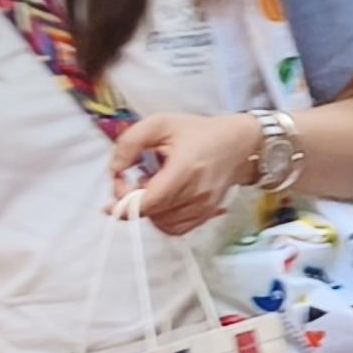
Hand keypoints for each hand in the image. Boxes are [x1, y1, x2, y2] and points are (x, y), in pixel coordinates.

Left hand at [106, 110, 260, 234]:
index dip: (124, 197)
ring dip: (148, 209)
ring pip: (160, 223)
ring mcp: (203, 207)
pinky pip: (174, 229)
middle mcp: (196, 194)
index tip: (121, 178)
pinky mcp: (206, 215)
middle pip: (150, 213)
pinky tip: (164, 200)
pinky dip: (162, 219)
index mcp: (184, 170)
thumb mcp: (160, 123)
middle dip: (132, 199)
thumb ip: (130, 143)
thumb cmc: (198, 132)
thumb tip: (114, 169)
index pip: (148, 202)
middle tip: (135, 178)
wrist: (238, 142)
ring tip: (153, 186)